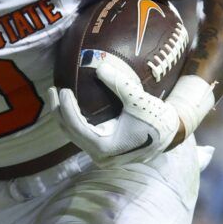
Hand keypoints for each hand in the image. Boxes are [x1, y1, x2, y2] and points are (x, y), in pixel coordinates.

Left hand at [55, 54, 212, 168]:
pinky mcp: (103, 151)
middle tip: (51, 90)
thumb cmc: (156, 118)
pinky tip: (70, 105)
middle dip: (59, 111)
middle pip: (71, 133)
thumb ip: (119, 84)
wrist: (171, 134)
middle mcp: (100, 156)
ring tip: (57, 96)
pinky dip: (75, 120)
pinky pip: (83, 135)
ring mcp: (101, 156)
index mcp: (106, 148)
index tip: (62, 89)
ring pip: (75, 136)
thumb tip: (98, 66)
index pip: (77, 128)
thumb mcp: (139, 100)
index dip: (67, 108)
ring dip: (64, 116)